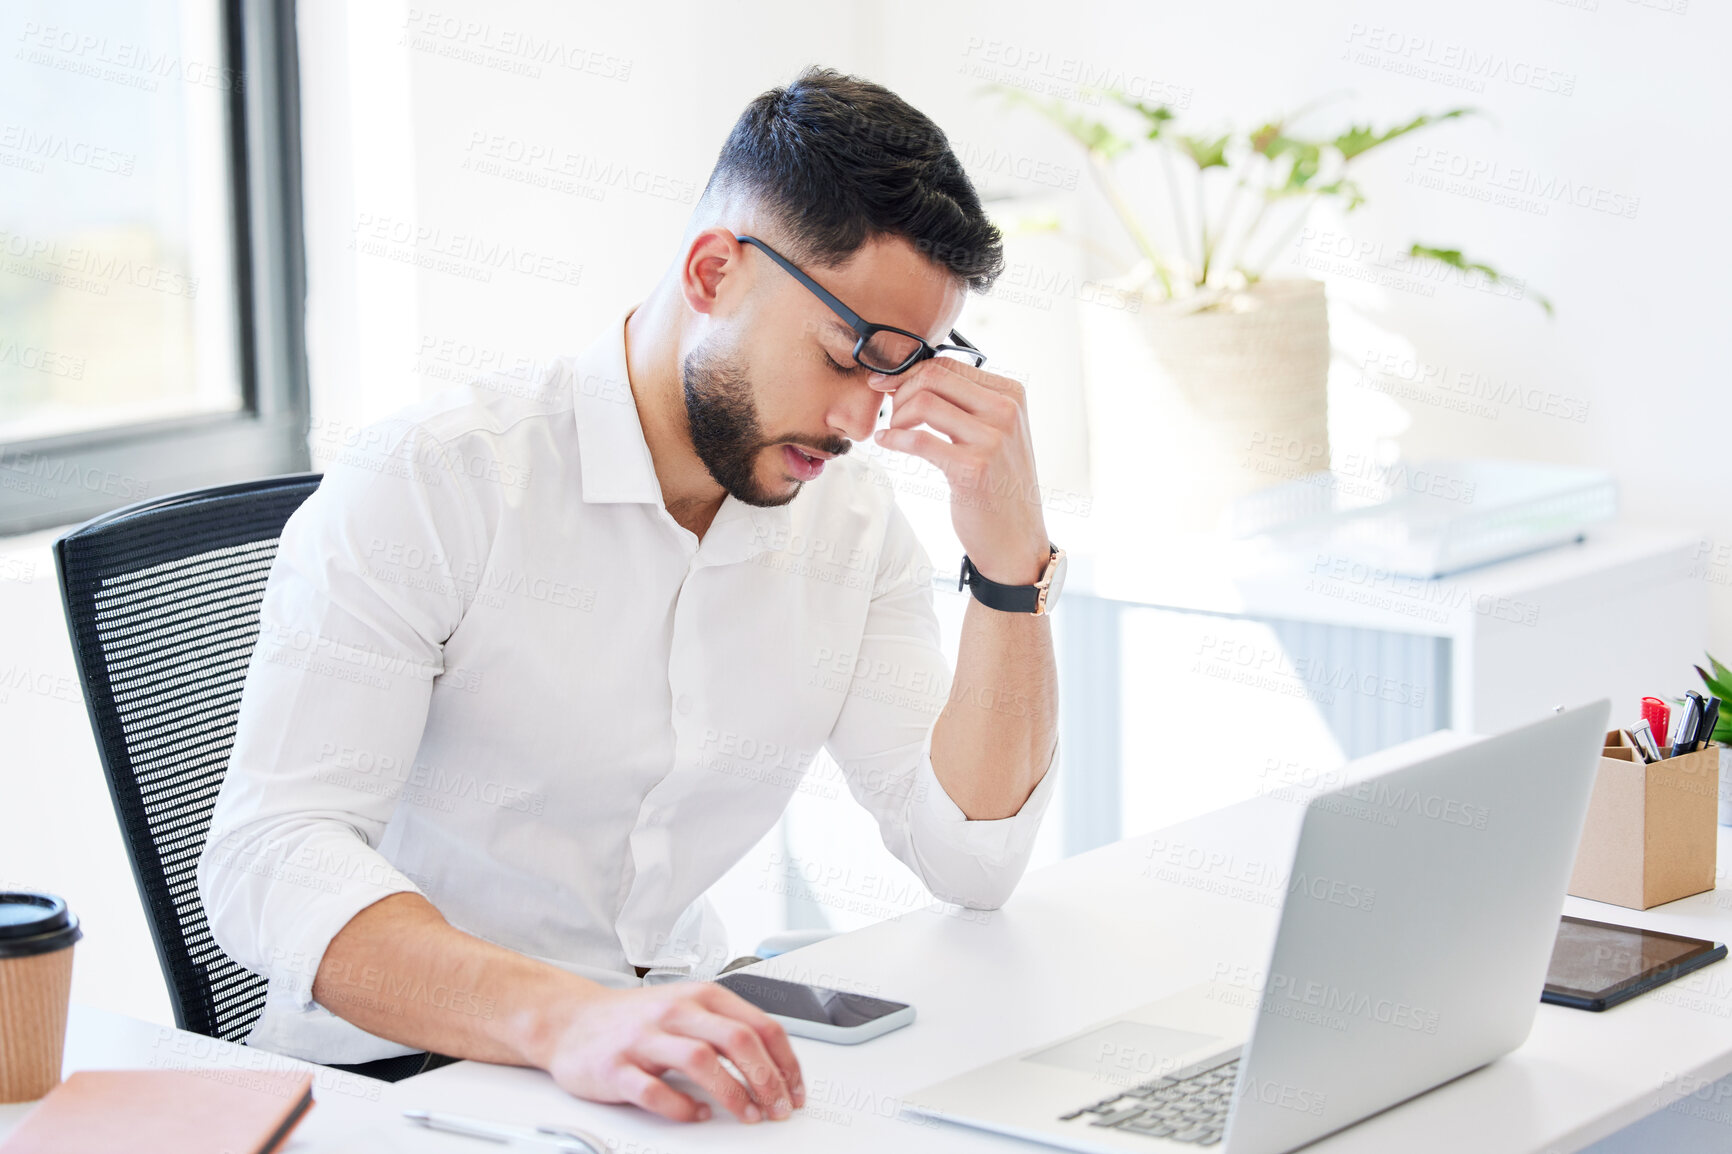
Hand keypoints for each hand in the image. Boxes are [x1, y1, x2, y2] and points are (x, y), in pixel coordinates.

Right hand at [531, 981, 803, 1123]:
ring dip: (733, 1094)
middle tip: (778, 1108)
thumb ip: (727, 1027)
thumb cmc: (636, 1018)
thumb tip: (775, 1064)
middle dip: (768, 1080)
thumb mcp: (688, 1007)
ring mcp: (645, 1038)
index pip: (760, 1024)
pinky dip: (682, 1108)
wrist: (570, 1021)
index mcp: (701, 996)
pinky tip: (696, 1115)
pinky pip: (655, 1091)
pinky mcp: (617, 1067)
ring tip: (748, 1115)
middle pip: (738, 1041)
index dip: (786, 1062)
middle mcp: (676, 1011)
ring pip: (701, 1061)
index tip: (795, 1090)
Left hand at [871, 359, 1049, 585]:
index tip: (887, 383)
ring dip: (898, 416)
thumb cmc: (998, 485)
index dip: (909, 371)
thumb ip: (965, 404)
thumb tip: (914, 377)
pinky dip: (894, 439)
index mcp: (1011, 395)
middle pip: (934, 377)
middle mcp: (1006, 411)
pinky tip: (887, 443)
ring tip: (894, 432)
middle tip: (890, 412)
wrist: (1015, 539)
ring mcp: (993, 439)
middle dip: (901, 390)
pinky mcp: (973, 468)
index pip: (948, 364)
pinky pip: (920, 440)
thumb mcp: (993, 434)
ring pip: (925, 402)